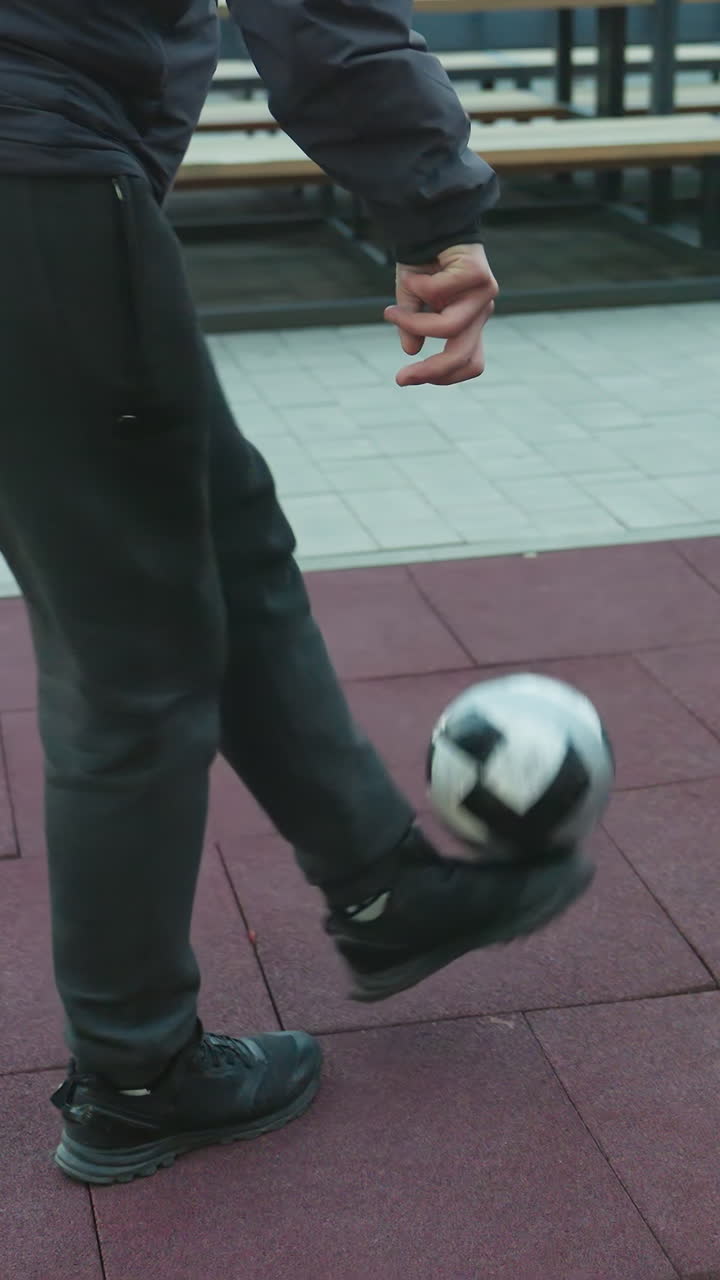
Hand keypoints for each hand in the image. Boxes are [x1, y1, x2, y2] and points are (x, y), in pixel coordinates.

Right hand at [385, 243, 497, 386]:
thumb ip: (413, 326)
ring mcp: (484, 294)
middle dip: (430, 371)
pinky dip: (418, 286)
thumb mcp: (412, 302)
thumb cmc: (422, 264)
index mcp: (469, 323)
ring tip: (391, 312)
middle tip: (400, 378)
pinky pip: (441, 293)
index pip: (469, 363)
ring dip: (414, 322)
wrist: (431, 223)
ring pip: (450, 326)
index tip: (409, 377)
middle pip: (463, 357)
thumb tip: (411, 351)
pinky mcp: (479, 274)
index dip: (444, 377)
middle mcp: (480, 312)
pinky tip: (410, 275)